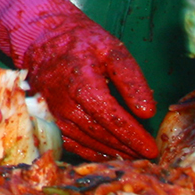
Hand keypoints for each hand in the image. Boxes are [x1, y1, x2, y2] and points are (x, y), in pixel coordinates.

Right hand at [15, 12, 157, 161]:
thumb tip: (147, 112)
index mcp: (80, 80)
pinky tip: (109, 154)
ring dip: (110, 152)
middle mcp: (62, 99)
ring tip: (133, 157)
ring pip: (84, 141)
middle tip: (148, 156)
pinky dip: (90, 152)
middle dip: (125, 147)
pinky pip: (70, 142)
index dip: (132, 135)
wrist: (43, 37)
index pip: (109, 115)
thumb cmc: (83, 42)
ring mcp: (52, 111)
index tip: (152, 148)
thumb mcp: (113, 50)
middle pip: (98, 132)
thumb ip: (131, 79)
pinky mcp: (47, 117)